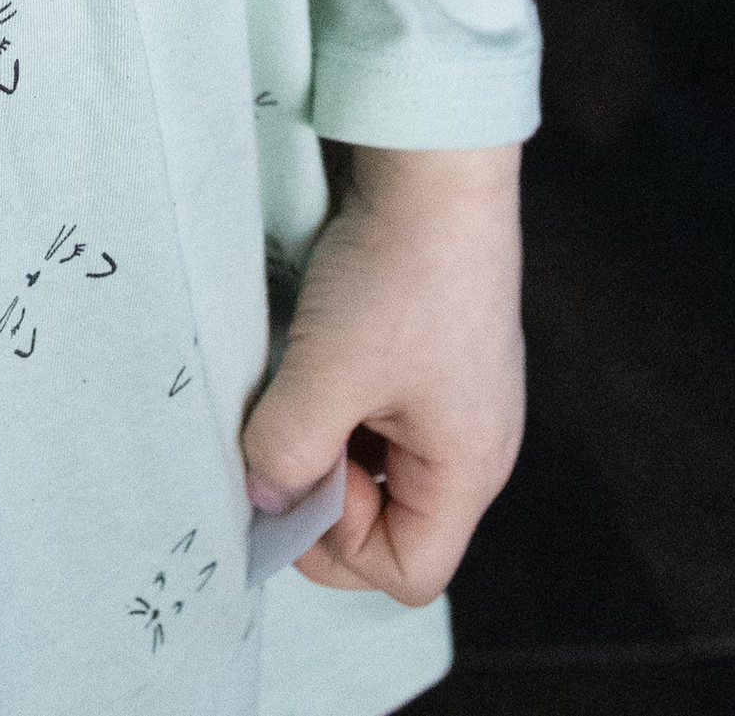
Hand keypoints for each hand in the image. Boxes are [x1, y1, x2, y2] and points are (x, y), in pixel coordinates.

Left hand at [241, 141, 523, 604]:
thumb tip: (259, 497)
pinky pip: (383, 413)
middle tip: (287, 432)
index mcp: (469, 468)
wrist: (434, 163)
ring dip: (329, 440)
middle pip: (394, 521)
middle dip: (329, 492)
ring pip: (381, 464)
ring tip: (297, 385)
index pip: (410, 572)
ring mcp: (456, 396)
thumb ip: (286, 451)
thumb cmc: (398, 270)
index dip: (342, 547)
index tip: (303, 475)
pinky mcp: (434, 353)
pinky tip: (314, 354)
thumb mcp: (327, 371)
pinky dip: (341, 400)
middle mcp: (474, 444)